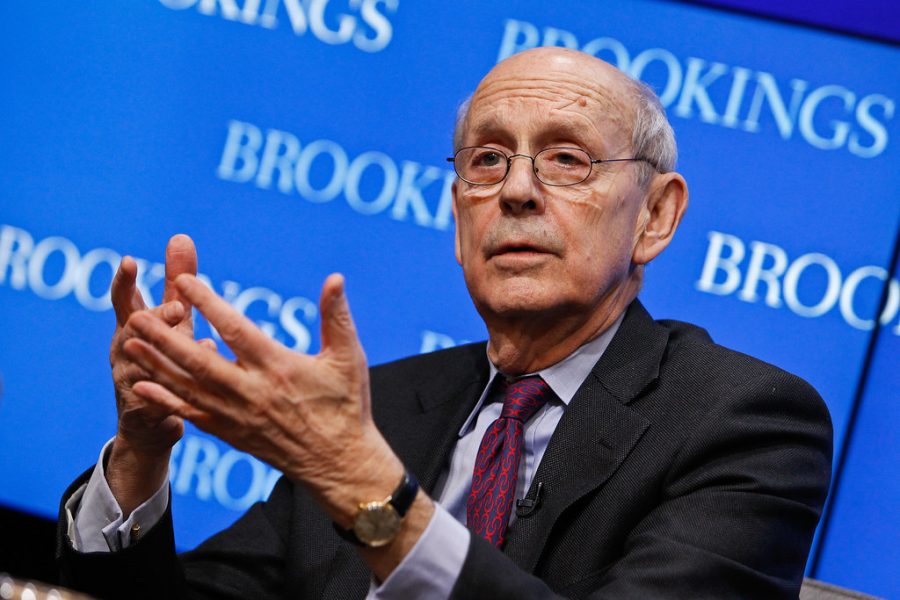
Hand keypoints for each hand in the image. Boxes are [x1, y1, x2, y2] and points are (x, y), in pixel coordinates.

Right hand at [107, 234, 207, 514]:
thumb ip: (175, 281)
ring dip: (166, 353)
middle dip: (155, 319)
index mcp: (130, 327)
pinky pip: (162, 396)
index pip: (124, 301)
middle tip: (178, 309)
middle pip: (133, 331)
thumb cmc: (163, 356)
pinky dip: (179, 386)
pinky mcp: (143, 408)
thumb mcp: (171, 319)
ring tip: (191, 338)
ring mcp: (130, 380)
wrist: (149, 421)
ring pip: (146, 365)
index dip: (125, 282)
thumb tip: (181, 237)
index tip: (130, 261)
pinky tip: (200, 376)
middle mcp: (125, 351)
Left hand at [121, 273, 404, 525]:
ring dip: (156, 364)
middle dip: (164, 337)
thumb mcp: (349, 357)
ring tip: (129, 342)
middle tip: (136, 315)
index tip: (184, 281)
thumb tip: (335, 277)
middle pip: (198, 359)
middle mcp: (251, 392)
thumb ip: (337, 316)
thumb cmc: (347, 406)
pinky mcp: (231, 434)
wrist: (339, 462)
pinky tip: (142, 385)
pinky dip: (165, 400)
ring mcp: (237, 416)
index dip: (208, 303)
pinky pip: (191, 414)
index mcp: (278, 367)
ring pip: (187, 387)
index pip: (235, 328)